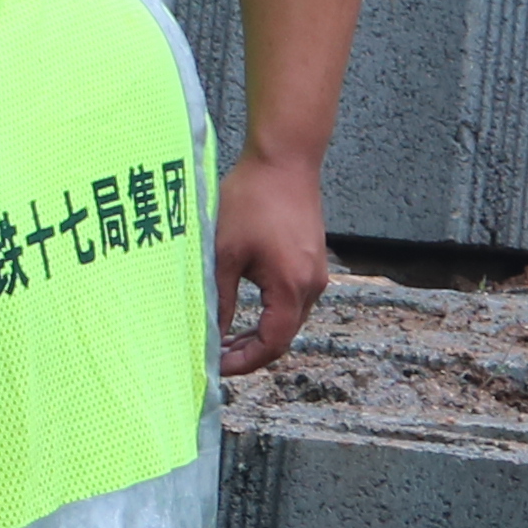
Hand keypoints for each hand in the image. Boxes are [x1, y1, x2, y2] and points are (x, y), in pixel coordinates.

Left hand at [209, 145, 330, 377]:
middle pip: (284, 336)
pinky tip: (246, 310)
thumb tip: (211, 335)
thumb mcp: (225, 253)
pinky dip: (271, 313)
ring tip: (226, 339)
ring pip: (290, 319)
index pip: (272, 344)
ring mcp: (316, 273)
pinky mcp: (312, 260)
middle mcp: (311, 285)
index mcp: (291, 287)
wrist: (284, 160)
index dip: (245, 362)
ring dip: (260, 333)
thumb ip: (221, 299)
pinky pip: (294, 299)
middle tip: (217, 357)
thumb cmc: (252, 200)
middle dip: (251, 352)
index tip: (218, 368)